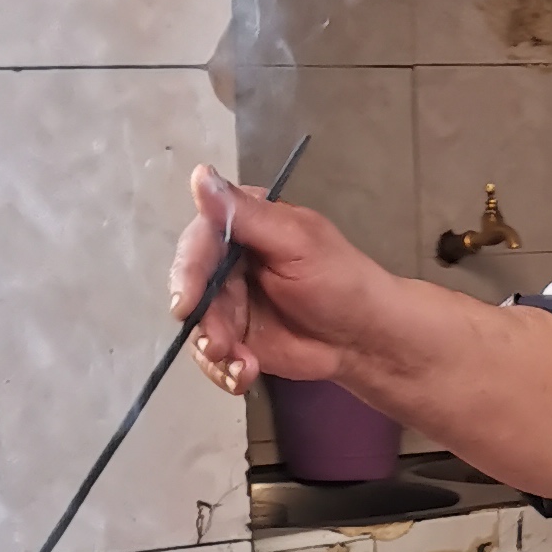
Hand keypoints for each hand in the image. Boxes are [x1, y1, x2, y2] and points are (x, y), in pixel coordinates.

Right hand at [170, 165, 383, 396]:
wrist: (365, 336)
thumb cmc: (340, 280)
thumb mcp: (296, 242)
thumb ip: (246, 215)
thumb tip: (199, 174)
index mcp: (242, 225)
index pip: (199, 241)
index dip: (188, 272)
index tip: (186, 304)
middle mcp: (228, 260)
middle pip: (190, 288)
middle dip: (203, 321)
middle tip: (219, 346)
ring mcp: (228, 302)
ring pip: (198, 326)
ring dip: (214, 350)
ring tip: (243, 366)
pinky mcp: (233, 338)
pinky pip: (211, 356)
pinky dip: (224, 370)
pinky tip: (245, 377)